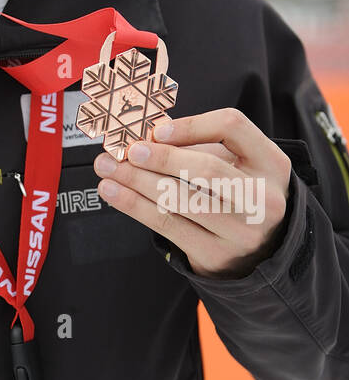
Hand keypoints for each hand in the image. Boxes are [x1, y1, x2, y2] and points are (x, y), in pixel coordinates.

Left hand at [93, 108, 292, 277]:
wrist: (260, 251)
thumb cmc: (239, 194)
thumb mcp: (235, 164)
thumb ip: (200, 144)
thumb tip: (148, 133)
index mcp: (271, 163)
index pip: (232, 127)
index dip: (191, 125)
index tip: (157, 130)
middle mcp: (263, 198)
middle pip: (207, 169)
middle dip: (160, 157)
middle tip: (127, 151)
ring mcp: (241, 231)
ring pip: (182, 200)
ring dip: (137, 181)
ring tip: (108, 168)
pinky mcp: (216, 254)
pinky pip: (168, 225)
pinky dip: (134, 206)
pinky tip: (113, 192)